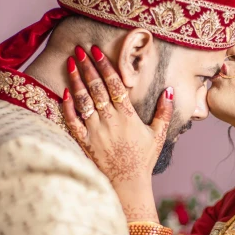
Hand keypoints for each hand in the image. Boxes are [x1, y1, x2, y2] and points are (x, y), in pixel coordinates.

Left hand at [62, 46, 173, 220]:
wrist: (128, 185)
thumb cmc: (143, 160)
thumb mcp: (158, 135)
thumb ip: (164, 111)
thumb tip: (170, 90)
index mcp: (127, 116)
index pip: (114, 85)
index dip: (105, 66)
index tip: (97, 51)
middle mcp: (109, 120)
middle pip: (96, 88)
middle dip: (87, 67)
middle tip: (80, 50)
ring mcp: (95, 131)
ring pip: (83, 101)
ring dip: (76, 80)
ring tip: (70, 63)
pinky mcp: (84, 142)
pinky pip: (73, 122)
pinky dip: (68, 107)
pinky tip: (64, 92)